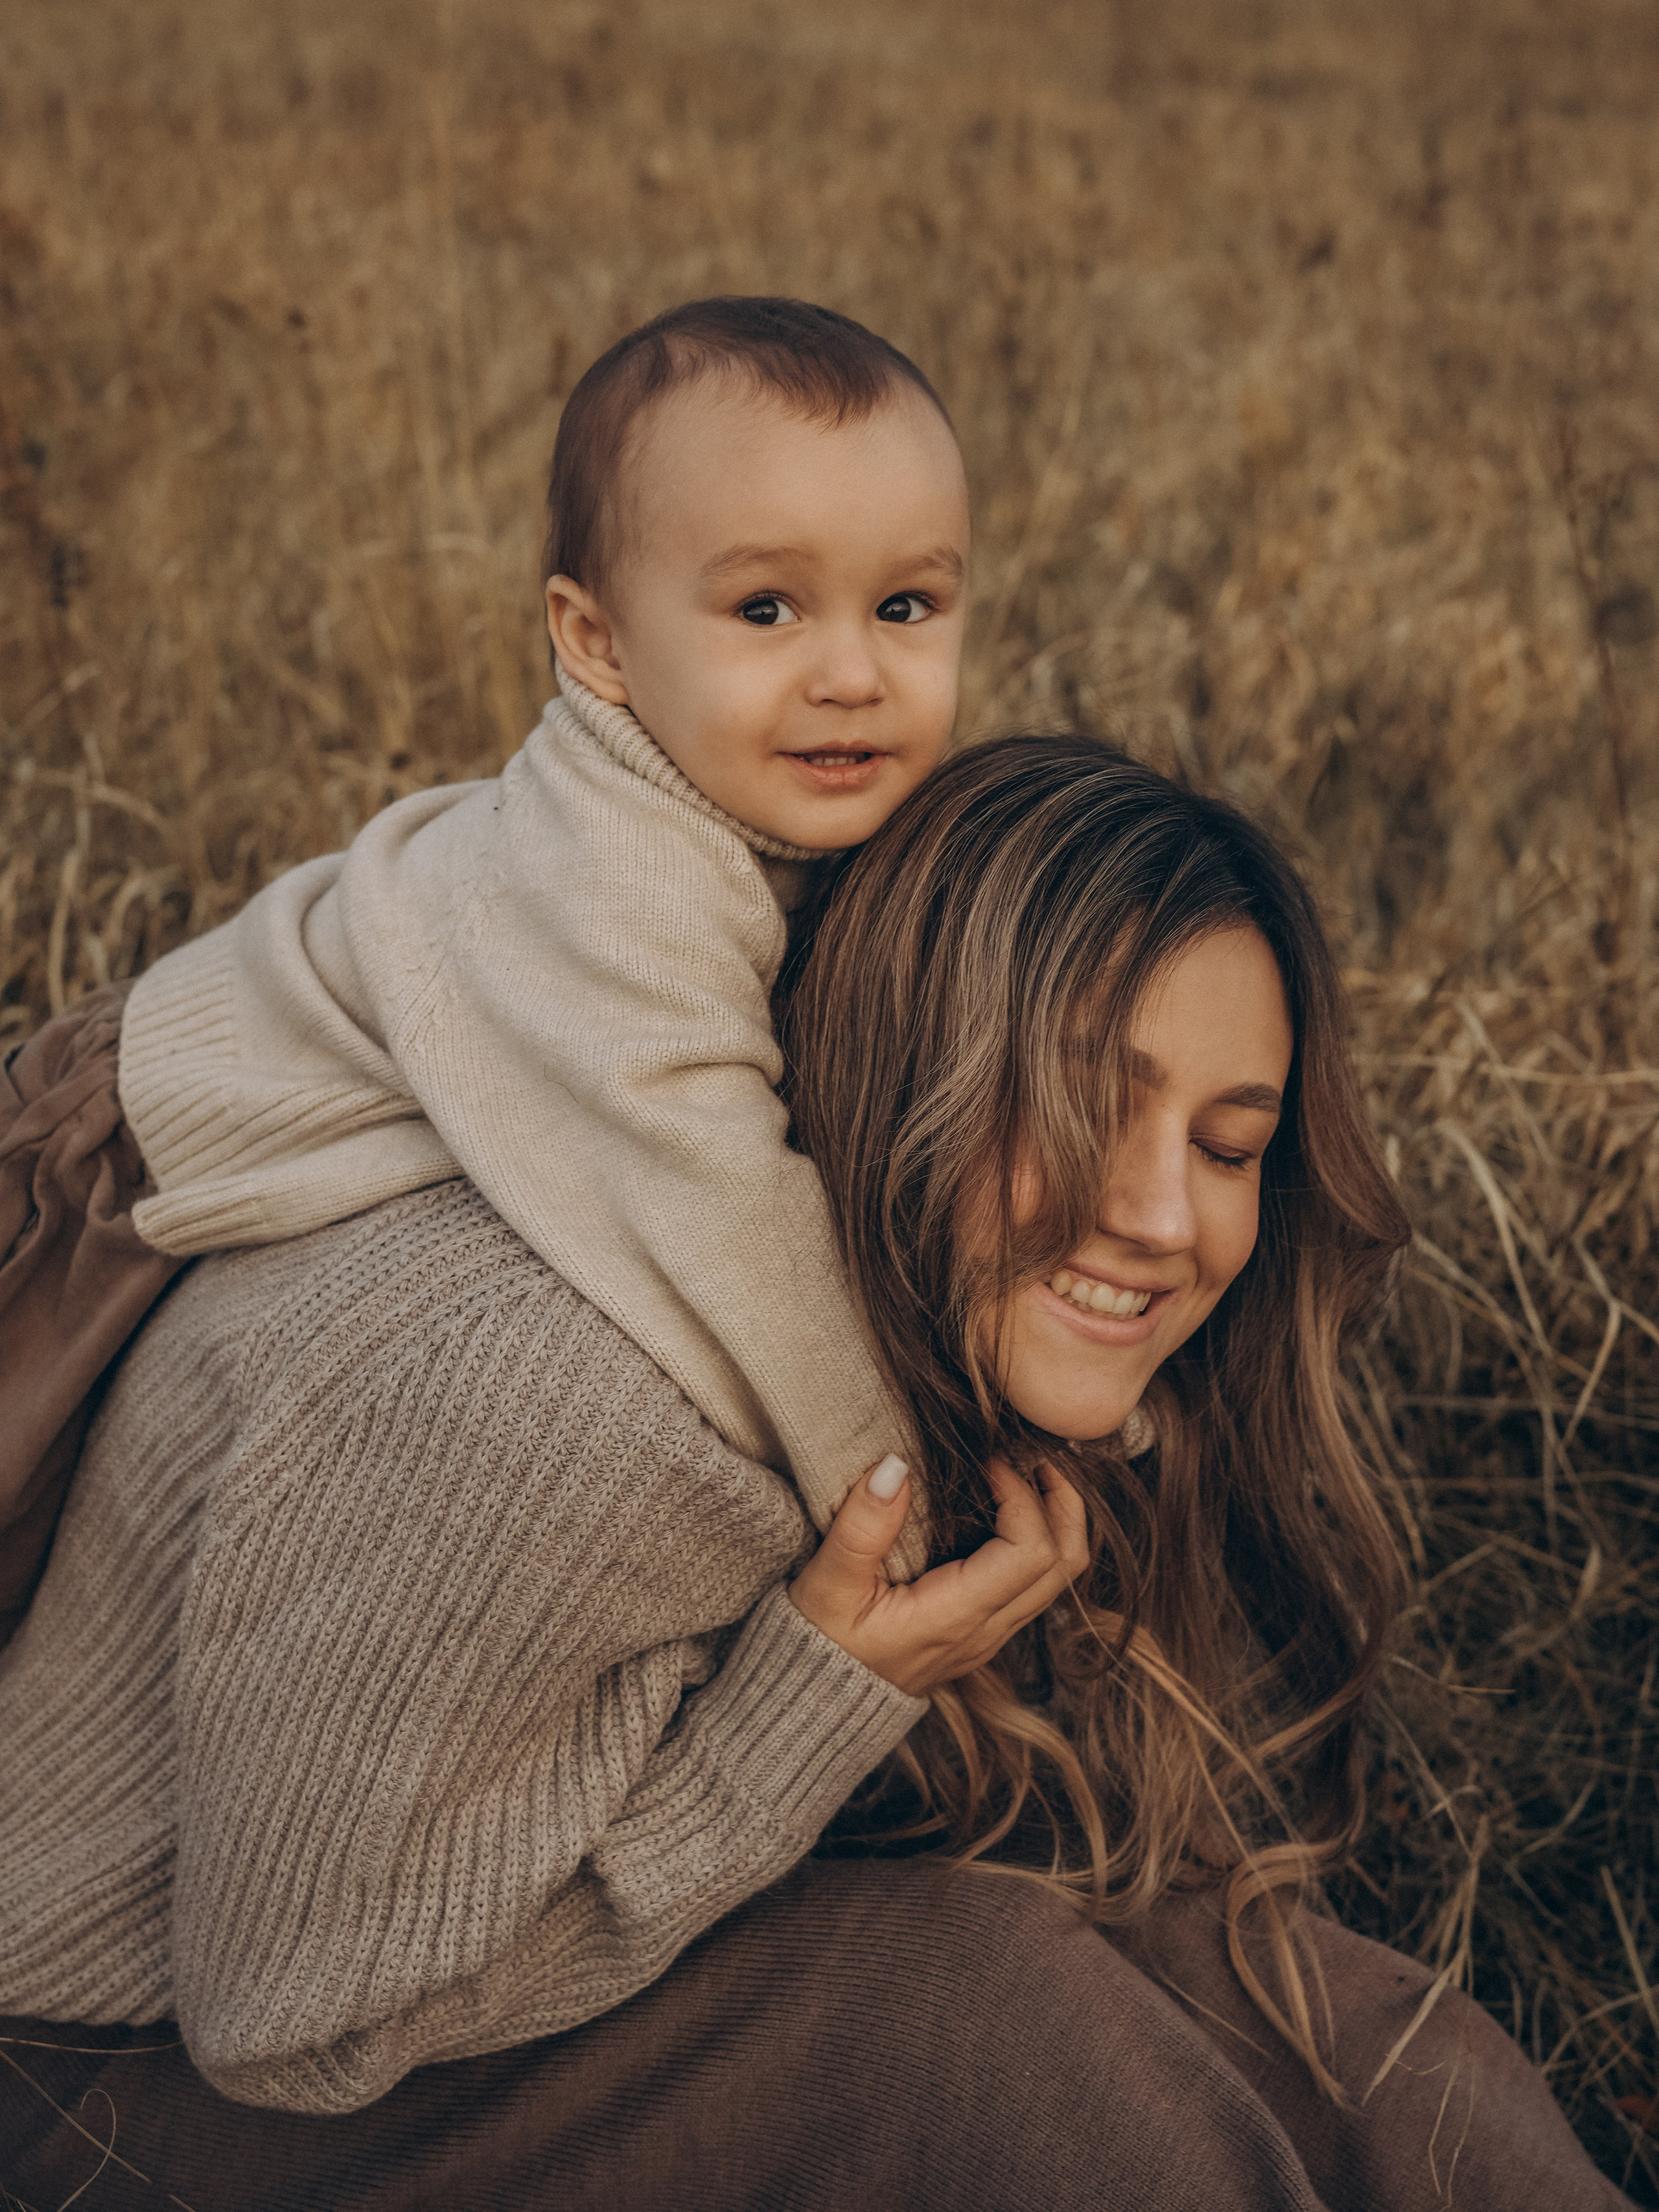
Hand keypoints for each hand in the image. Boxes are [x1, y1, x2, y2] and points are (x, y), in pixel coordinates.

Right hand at [788, 1453, 1089, 1697]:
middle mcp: (986, 1631)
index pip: (1031, 1552)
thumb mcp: (826, 1584)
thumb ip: (862, 1527)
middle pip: (1066, 1565)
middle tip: (1034, 1454)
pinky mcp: (983, 1632)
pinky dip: (1039, 1538)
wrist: (818, 1703)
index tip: (988, 1461)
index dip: (1023, 1496)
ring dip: (1056, 1519)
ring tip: (1027, 1473)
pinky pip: (1036, 1584)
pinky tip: (1006, 1507)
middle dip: (1062, 1501)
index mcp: (956, 1617)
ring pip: (1059, 1578)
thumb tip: (894, 1466)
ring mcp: (990, 1635)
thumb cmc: (818, 1643)